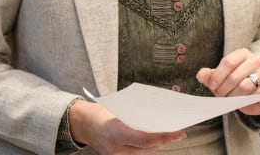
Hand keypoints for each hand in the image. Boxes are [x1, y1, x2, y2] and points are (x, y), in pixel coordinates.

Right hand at [69, 99, 185, 153]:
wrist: (81, 123)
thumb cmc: (98, 112)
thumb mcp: (117, 109)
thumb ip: (135, 116)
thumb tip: (157, 115)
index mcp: (115, 132)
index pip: (145, 139)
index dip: (163, 137)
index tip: (177, 133)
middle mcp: (115, 148)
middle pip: (147, 148)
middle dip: (164, 141)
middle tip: (178, 133)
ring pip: (144, 153)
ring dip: (157, 145)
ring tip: (169, 136)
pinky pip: (136, 154)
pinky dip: (147, 147)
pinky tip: (154, 140)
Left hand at [195, 48, 259, 115]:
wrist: (257, 87)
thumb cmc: (236, 79)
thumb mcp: (222, 75)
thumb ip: (210, 75)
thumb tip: (201, 75)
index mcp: (242, 53)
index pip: (228, 62)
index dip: (218, 76)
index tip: (212, 86)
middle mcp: (255, 60)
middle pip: (235, 76)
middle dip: (224, 89)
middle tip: (219, 96)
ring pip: (245, 87)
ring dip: (233, 97)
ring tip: (228, 100)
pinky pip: (256, 95)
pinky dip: (246, 101)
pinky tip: (240, 102)